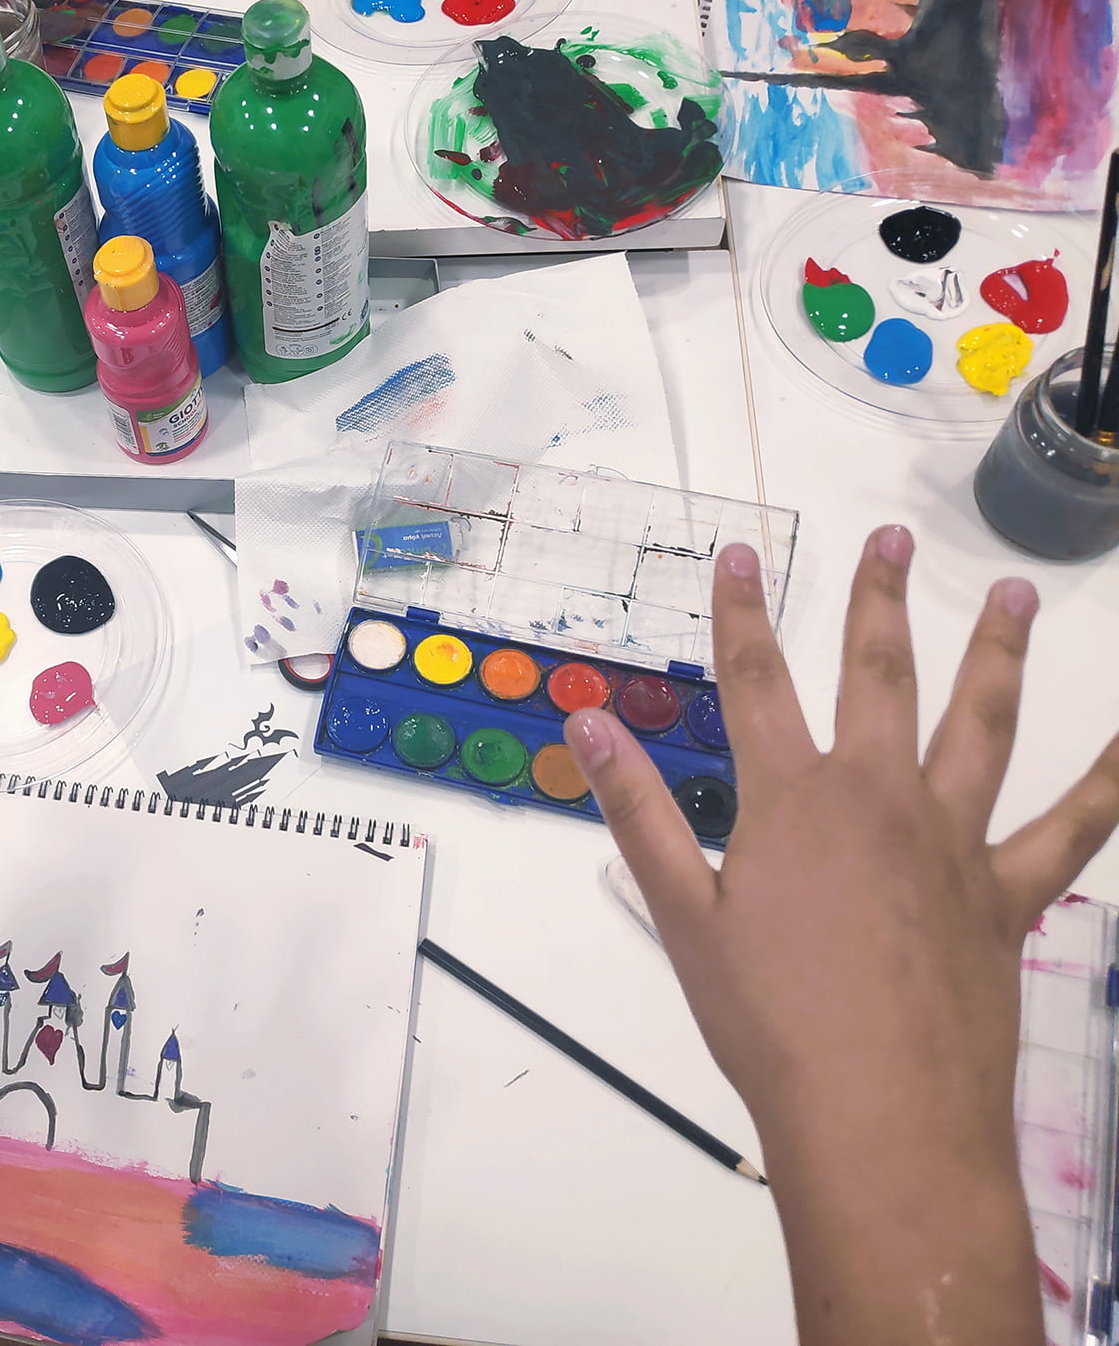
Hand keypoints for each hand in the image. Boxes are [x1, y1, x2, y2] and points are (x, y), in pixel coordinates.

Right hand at [565, 527, 1118, 1342]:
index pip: (755, 682)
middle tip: (884, 537)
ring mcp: (952, 843)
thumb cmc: (767, 1023)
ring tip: (1012, 594)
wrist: (880, 1115)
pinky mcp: (1007, 896)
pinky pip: (1073, 830)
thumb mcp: (681, 915)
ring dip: (994, 654)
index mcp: (792, 800)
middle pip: (876, 677)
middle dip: (874, 601)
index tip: (736, 553)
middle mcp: (879, 799)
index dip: (741, 612)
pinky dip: (1111, 783)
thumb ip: (639, 811)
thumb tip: (586, 724)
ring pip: (981, 726)